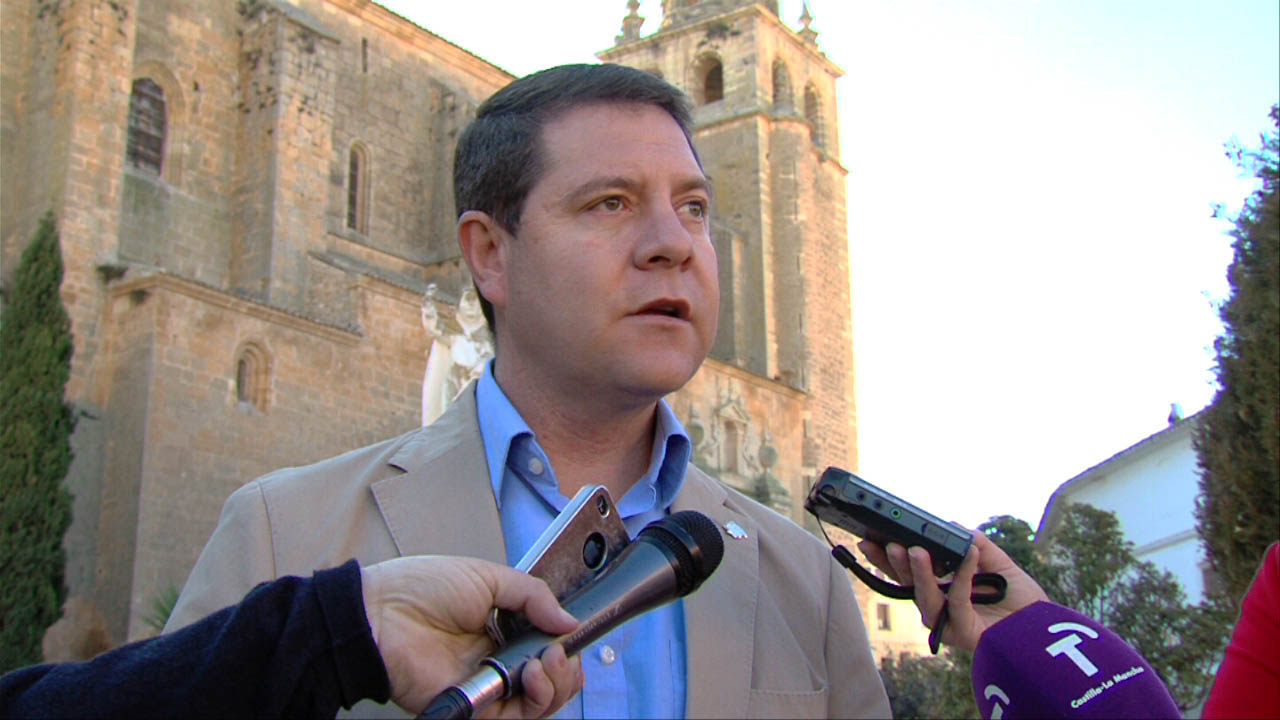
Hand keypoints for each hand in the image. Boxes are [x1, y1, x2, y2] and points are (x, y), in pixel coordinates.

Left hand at [360, 556, 583, 716]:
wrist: (380, 614)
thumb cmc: (422, 588)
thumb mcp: (487, 577)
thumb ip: (533, 596)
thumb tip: (570, 621)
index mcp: (502, 628)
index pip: (547, 647)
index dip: (566, 646)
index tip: (574, 634)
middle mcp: (498, 660)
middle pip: (550, 680)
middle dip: (567, 669)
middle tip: (561, 652)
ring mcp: (488, 687)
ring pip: (540, 704)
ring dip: (556, 685)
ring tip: (547, 662)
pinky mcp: (475, 709)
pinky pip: (516, 718)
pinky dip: (535, 701)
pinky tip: (534, 675)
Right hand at [858, 530, 1048, 651]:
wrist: (1044, 627)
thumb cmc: (1020, 599)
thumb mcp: (997, 562)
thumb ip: (975, 543)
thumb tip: (951, 525)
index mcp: (939, 589)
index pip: (905, 571)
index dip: (886, 557)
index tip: (870, 538)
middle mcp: (938, 606)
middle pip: (906, 584)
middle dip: (893, 564)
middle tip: (889, 543)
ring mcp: (947, 621)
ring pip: (924, 597)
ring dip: (918, 573)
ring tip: (916, 550)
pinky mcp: (962, 632)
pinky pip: (956, 602)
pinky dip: (961, 577)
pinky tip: (968, 556)